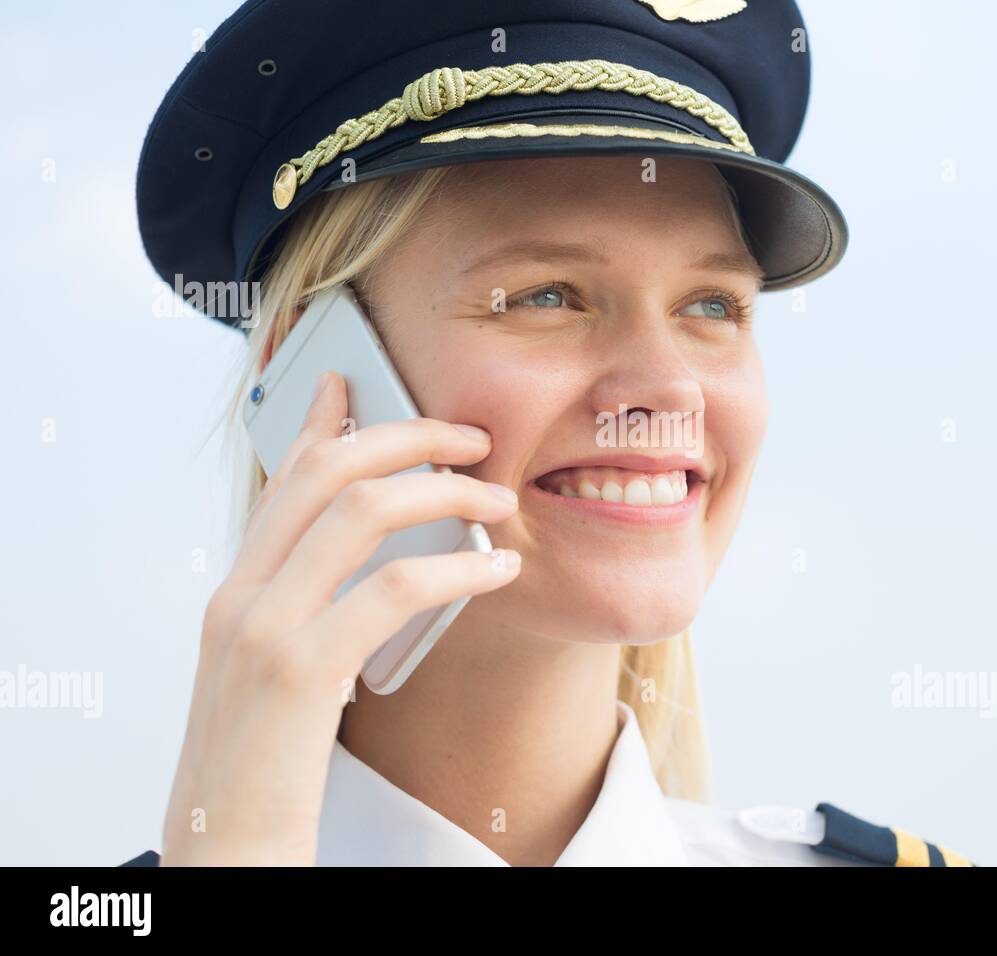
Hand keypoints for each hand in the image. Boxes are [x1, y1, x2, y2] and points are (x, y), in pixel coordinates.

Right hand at [159, 371, 519, 864]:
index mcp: (234, 592)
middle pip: (325, 473)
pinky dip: (456, 570)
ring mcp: (262, 628)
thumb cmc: (261, 769)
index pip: (281, 482)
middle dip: (406, 437)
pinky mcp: (299, 672)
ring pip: (359, 512)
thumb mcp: (273, 677)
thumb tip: (367, 577)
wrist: (225, 849)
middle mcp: (240, 596)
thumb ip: (306, 614)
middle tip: (470, 438)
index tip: (356, 383)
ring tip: (499, 502)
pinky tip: (497, 574)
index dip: (321, 424)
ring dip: (444, 494)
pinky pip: (392, 590)